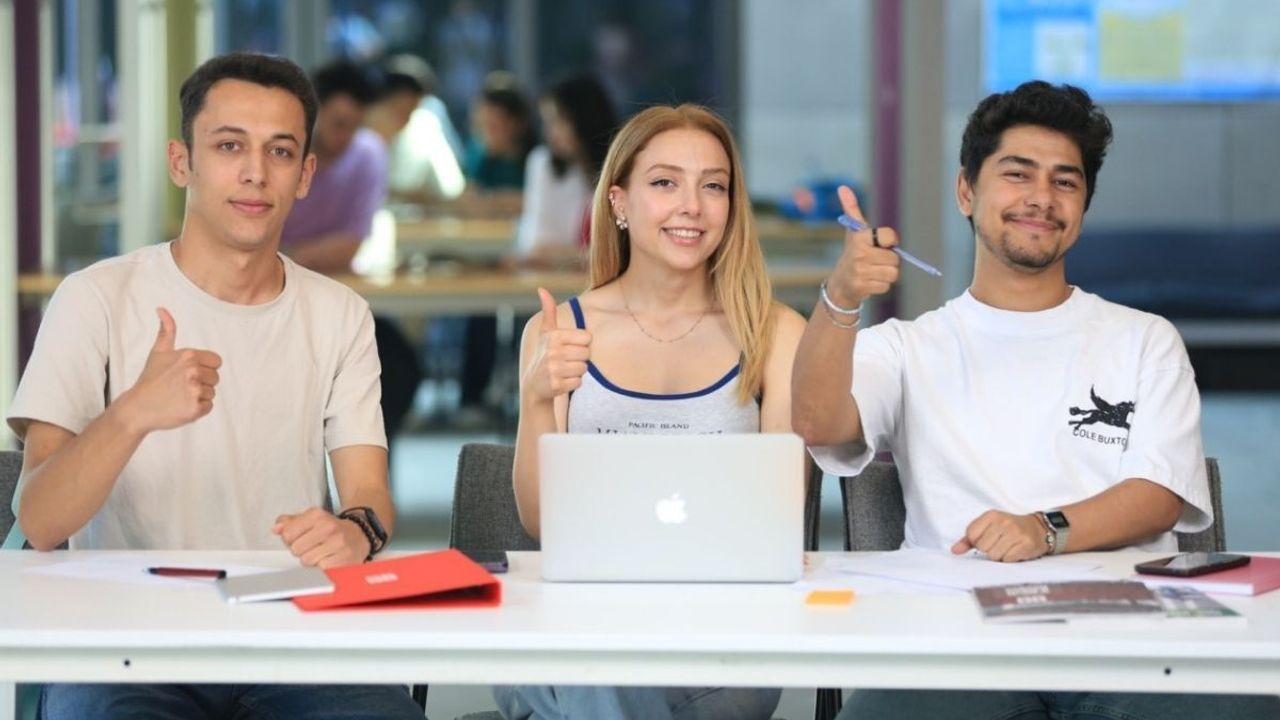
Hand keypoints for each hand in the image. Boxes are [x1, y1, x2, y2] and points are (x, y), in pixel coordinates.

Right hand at [120, 308, 221, 431]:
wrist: (137, 408)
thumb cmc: (150, 380)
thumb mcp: (158, 352)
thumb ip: (167, 330)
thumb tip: (162, 309)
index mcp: (189, 355)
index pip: (216, 361)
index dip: (205, 368)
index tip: (188, 373)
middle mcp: (193, 371)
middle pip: (216, 377)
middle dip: (202, 382)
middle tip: (181, 386)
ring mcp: (194, 390)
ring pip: (212, 392)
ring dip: (199, 396)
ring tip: (179, 396)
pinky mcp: (195, 408)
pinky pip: (208, 407)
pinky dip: (197, 409)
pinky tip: (181, 406)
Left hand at [273, 507, 368, 567]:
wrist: (359, 535)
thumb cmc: (331, 529)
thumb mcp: (310, 520)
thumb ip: (289, 522)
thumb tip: (276, 528)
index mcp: (317, 514)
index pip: (288, 534)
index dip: (290, 539)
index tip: (300, 538)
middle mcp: (328, 526)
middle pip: (296, 549)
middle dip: (301, 550)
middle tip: (313, 546)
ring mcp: (338, 543)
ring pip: (307, 560)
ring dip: (312, 560)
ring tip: (322, 552)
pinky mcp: (344, 558)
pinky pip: (320, 569)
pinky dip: (322, 567)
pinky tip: (329, 559)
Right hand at [523, 288, 590, 402]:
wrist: (533, 383)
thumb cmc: (544, 353)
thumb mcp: (546, 332)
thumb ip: (549, 311)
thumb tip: (542, 289)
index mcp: (554, 336)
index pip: (587, 338)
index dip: (580, 344)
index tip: (568, 347)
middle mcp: (553, 351)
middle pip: (586, 354)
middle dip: (579, 358)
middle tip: (566, 360)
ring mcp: (554, 369)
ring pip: (583, 368)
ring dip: (576, 371)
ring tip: (564, 370)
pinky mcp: (557, 385)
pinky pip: (578, 382)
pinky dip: (572, 383)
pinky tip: (562, 381)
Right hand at [824, 185, 900, 308]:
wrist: (839, 284)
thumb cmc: (852, 254)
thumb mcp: (853, 232)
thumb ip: (851, 209)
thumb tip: (843, 188)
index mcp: (860, 237)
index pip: (891, 236)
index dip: (891, 242)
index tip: (883, 244)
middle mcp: (859, 253)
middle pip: (895, 259)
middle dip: (889, 262)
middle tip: (875, 261)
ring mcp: (860, 271)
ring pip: (893, 273)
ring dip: (886, 274)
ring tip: (873, 272)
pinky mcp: (862, 287)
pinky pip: (887, 286)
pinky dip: (881, 286)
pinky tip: (870, 282)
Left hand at [951, 510, 1049, 562]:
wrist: (1039, 528)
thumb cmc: (1010, 529)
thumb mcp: (989, 527)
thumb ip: (969, 539)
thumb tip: (954, 550)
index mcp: (991, 515)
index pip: (971, 534)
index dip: (977, 542)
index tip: (987, 539)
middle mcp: (1003, 522)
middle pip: (982, 547)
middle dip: (989, 550)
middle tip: (1000, 544)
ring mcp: (1016, 533)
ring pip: (994, 556)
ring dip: (999, 556)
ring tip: (1007, 548)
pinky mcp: (1026, 544)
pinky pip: (1007, 560)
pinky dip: (1010, 559)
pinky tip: (1015, 551)